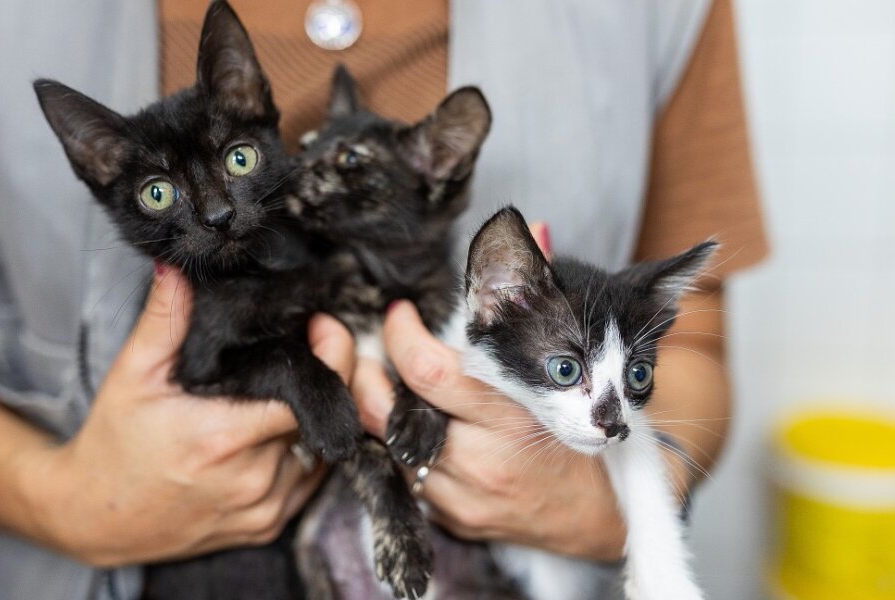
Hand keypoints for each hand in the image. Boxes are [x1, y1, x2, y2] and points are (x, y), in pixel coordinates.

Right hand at [18, 265, 353, 565]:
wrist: (94, 519)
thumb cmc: (113, 444)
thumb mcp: (133, 375)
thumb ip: (164, 320)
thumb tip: (177, 268)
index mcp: (224, 438)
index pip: (311, 394)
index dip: (329, 355)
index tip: (321, 328)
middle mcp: (252, 479)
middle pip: (319, 418)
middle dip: (322, 379)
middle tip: (309, 348)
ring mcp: (263, 509)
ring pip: (319, 451)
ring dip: (312, 418)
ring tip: (290, 389)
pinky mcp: (266, 527)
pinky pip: (308, 482)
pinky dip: (304, 453)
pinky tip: (280, 430)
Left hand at [354, 301, 625, 561]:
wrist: (595, 515)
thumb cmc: (580, 432)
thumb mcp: (562, 367)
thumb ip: (541, 299)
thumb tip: (533, 230)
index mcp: (511, 415)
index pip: (429, 372)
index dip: (400, 335)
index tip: (399, 314)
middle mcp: (480, 459)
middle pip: (386, 413)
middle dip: (362, 375)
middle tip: (365, 350)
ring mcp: (461, 495)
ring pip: (387, 445)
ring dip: (378, 410)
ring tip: (386, 384)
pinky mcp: (450, 518)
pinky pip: (404, 477)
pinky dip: (400, 446)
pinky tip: (412, 427)